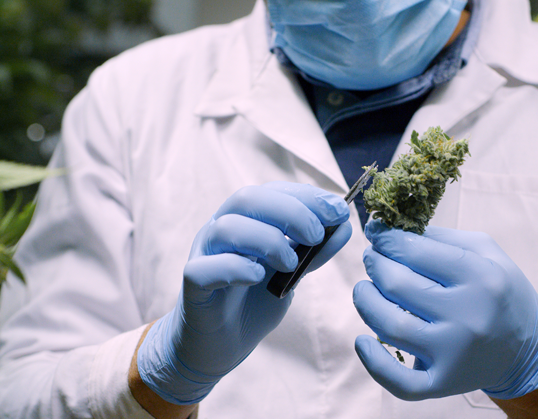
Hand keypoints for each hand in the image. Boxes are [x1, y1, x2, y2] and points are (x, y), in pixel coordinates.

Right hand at [136, 182, 352, 404]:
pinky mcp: (193, 285)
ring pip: (226, 228)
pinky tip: (257, 278)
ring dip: (267, 240)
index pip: (273, 191)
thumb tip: (344, 226)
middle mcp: (221, 230)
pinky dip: (236, 268)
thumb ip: (314, 251)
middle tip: (316, 235)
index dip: (307, 196)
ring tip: (291, 264)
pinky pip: (205, 268)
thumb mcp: (293, 274)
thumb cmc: (254, 303)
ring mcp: (204, 255)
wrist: (221, 346)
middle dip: (291, 211)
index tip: (338, 210)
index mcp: (246, 221)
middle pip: (248, 199)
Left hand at [353, 221, 537, 400]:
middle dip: (375, 265)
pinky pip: (399, 382)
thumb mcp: (485, 253)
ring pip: (389, 325)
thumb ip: (441, 237)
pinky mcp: (444, 383)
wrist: (530, 349)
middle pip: (397, 285)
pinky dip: (372, 362)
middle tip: (372, 258)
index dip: (386, 238)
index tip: (376, 232)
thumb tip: (390, 230)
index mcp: (480, 276)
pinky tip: (362, 341)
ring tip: (364, 289)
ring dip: (365, 301)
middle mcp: (467, 315)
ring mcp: (453, 353)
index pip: (416, 250)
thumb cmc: (500, 292)